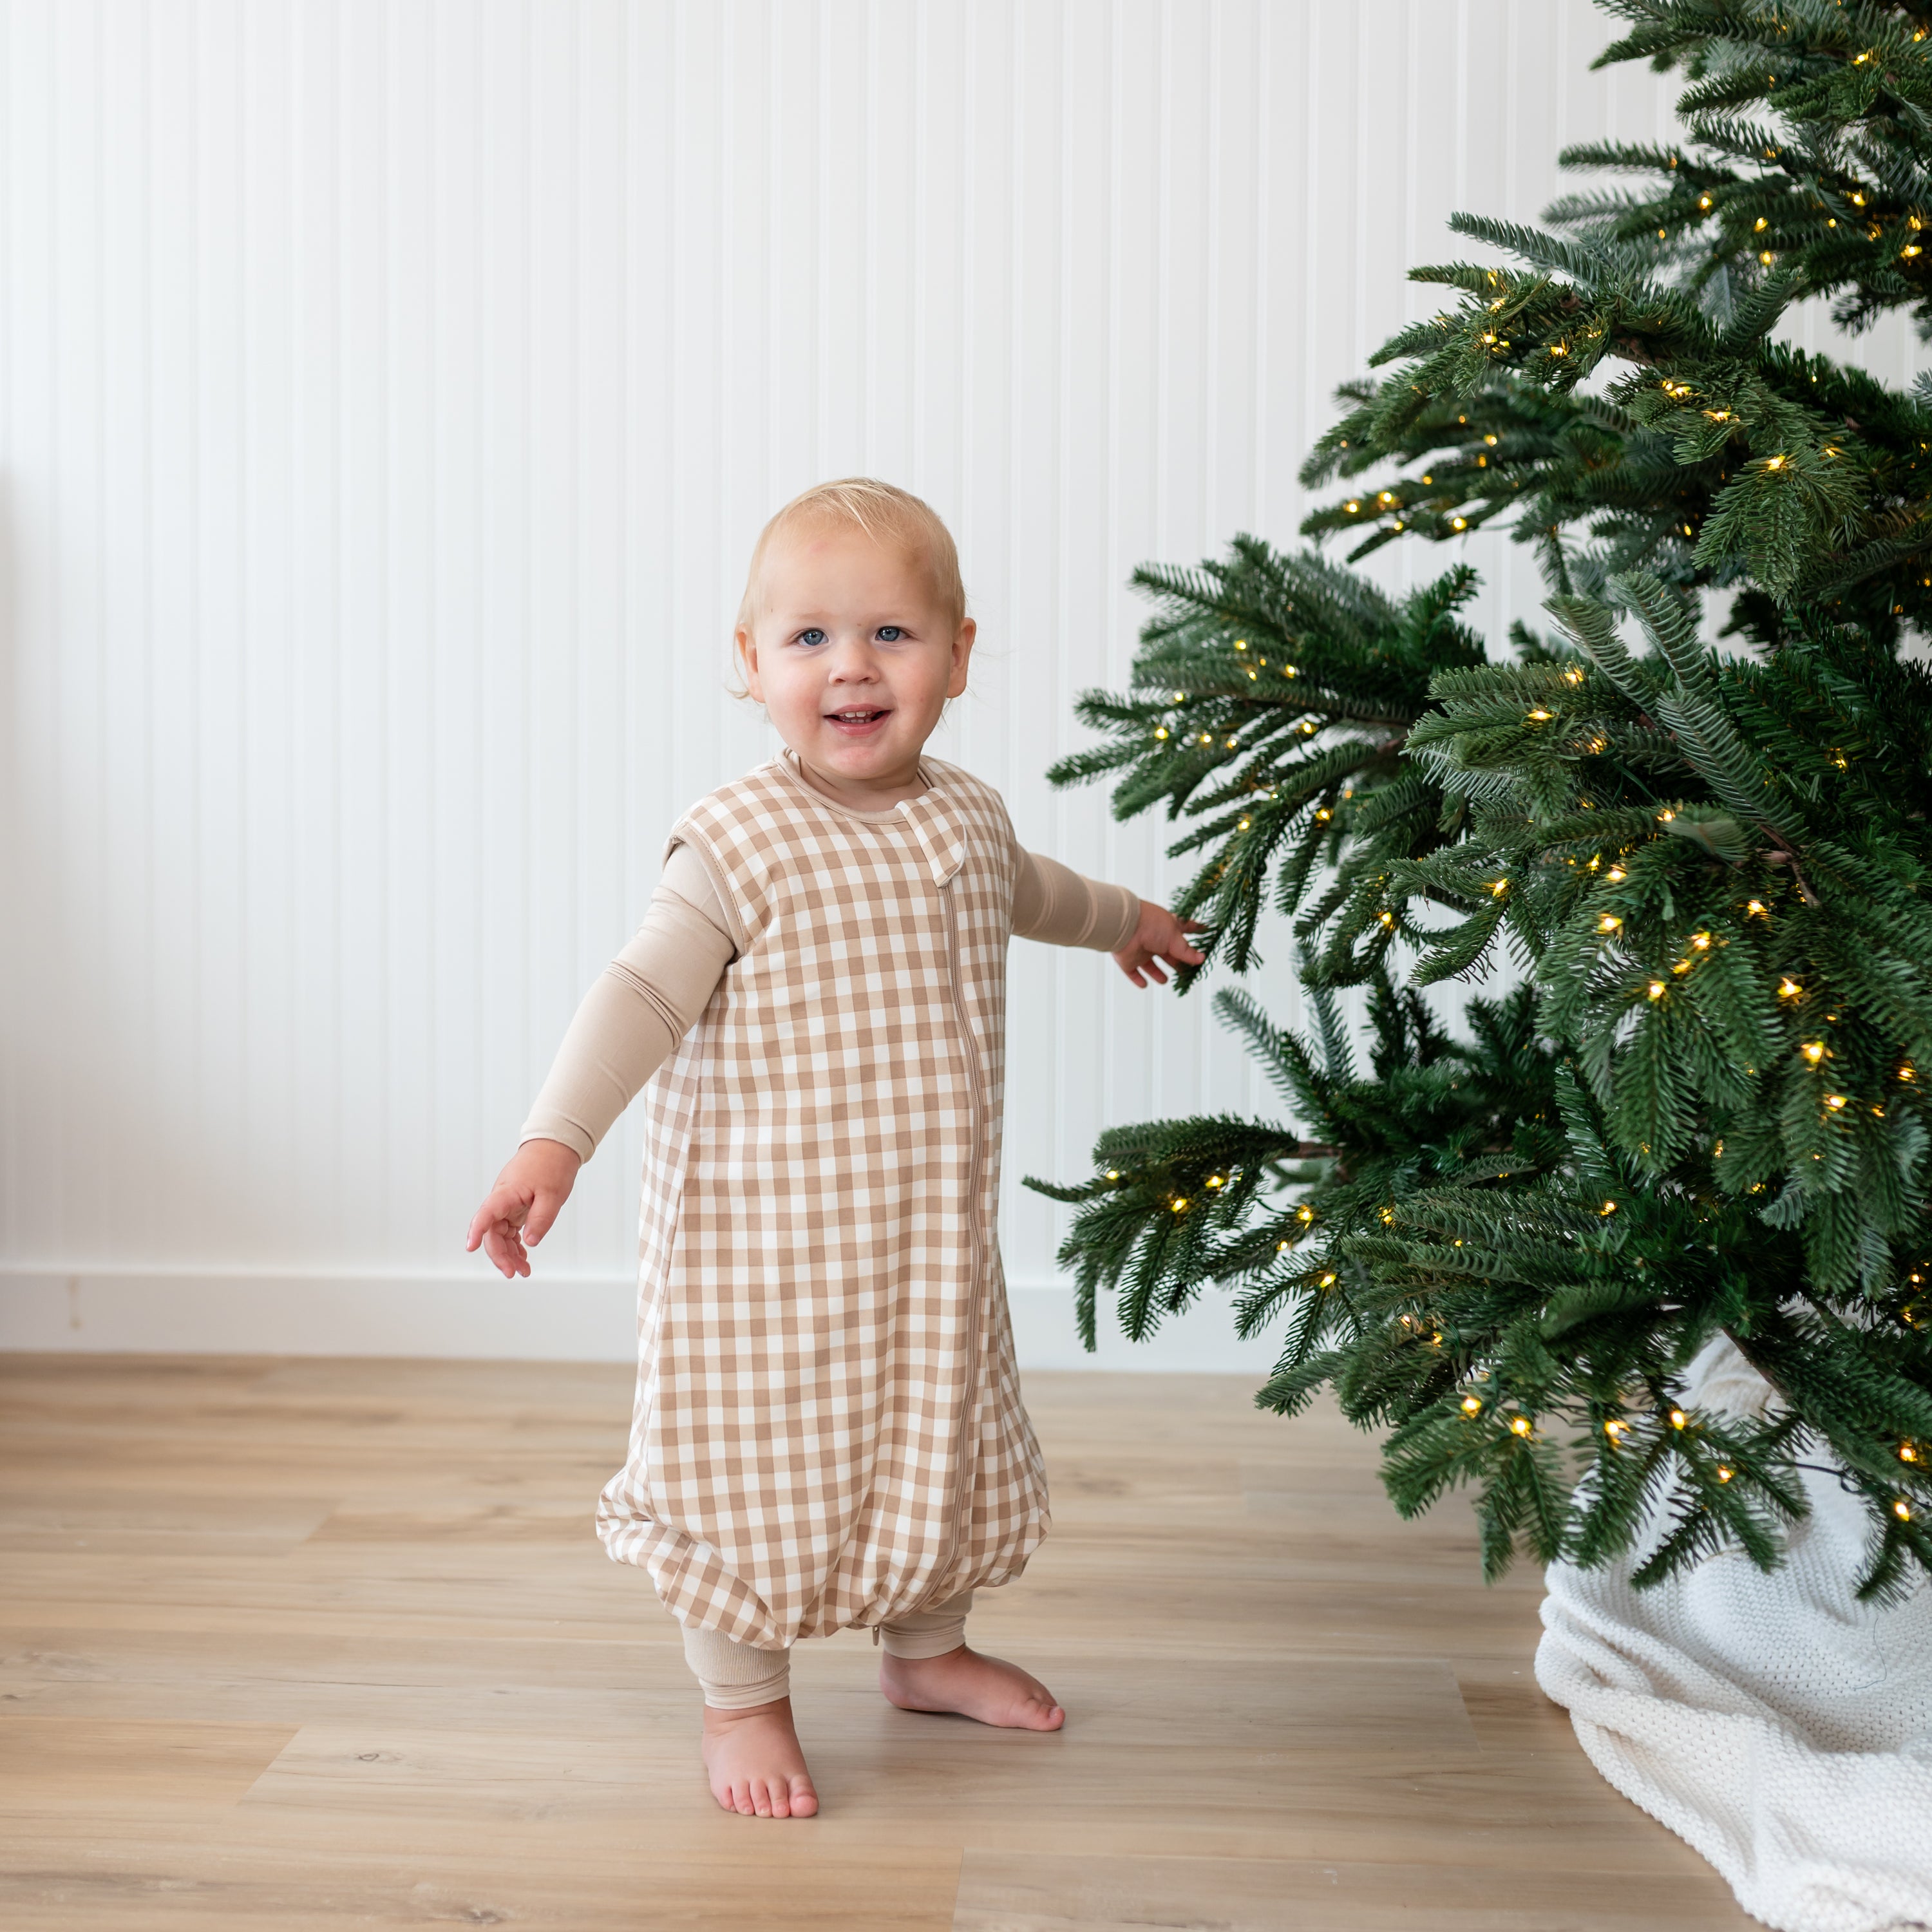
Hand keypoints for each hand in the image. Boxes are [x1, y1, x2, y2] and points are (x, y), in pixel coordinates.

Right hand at [465, 1139, 582, 1278]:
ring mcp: (507, 1205)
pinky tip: (523, 1256)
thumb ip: (541, 1219)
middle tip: (514, 1273)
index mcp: (506, 1193)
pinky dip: (515, 1244)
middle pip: (492, 1232)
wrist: (555, 1147)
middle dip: (500, 1255)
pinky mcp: (515, 1208)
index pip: (486, 1214)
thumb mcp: (552, 1195)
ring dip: (509, 1254)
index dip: (476, 1231)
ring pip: (500, 1234)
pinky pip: (509, 1230)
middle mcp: (501, 1200)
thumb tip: (530, 1243)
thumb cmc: (552, 1165)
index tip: (470, 1247)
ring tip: (523, 1271)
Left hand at [1113, 900, 1208, 987]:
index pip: (1184, 928)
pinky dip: (1138, 979)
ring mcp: (1140, 950)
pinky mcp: (1128, 960)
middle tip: (1186, 970)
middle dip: (1176, 961)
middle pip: (1167, 952)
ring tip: (1165, 980)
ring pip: (1149, 964)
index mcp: (1167, 928)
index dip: (1195, 929)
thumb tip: (1201, 958)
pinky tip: (1144, 984)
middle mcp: (1154, 939)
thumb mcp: (1175, 938)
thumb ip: (1187, 951)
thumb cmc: (1151, 925)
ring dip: (1157, 973)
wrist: (1125, 927)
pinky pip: (1133, 972)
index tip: (1204, 929)